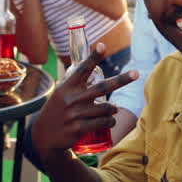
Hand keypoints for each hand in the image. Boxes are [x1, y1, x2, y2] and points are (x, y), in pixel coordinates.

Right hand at [31, 43, 136, 161]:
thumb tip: (96, 73)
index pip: (83, 69)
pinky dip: (110, 121)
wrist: (45, 135)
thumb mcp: (62, 94)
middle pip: (103, 87)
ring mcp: (76, 114)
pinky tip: (109, 121)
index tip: (103, 46)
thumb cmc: (58, 111)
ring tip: (112, 110)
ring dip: (113, 109)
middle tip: (137, 73)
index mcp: (68, 87)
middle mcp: (72, 98)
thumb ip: (77, 85)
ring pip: (107, 108)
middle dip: (122, 79)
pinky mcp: (79, 128)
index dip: (93, 57)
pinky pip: (104, 122)